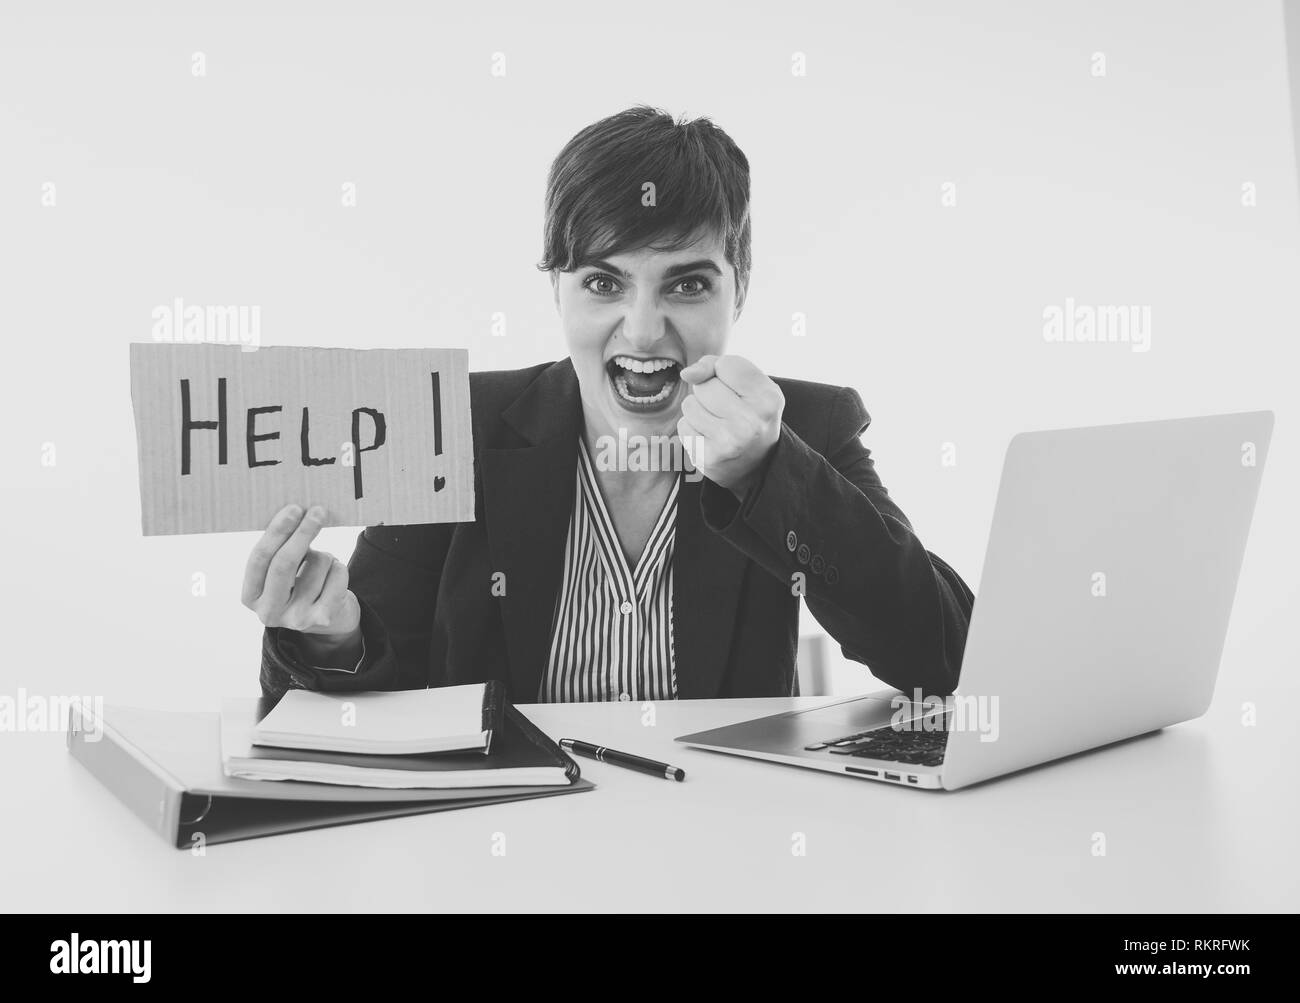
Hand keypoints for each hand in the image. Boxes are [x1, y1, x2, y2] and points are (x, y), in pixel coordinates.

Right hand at [241, 504, 360, 646]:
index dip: (277, 531)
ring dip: (325, 555)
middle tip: (318, 511)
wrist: (329, 619)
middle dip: (303, 532)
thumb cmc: (300, 582)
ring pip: (318, 563)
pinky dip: (339, 566)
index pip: (259, 558)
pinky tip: (333, 578)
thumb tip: (295, 513)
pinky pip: (338, 574)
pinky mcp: (324, 618)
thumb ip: (279, 549)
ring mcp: (296, 618)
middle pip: (284, 563)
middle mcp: (268, 612)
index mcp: (250, 596)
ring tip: (321, 568)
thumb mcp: (280, 571)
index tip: (294, 508)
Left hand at [677, 354, 783, 496]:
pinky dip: (692, 428)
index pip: (726, 364)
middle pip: (704, 385)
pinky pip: (683, 425)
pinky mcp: (708, 457)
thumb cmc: (749, 412)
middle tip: (727, 408)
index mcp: (768, 398)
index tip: (736, 387)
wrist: (756, 463)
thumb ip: (717, 365)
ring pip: (689, 404)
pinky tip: (710, 436)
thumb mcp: (750, 383)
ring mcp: (729, 442)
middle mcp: (751, 422)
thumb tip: (686, 374)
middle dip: (709, 391)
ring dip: (698, 409)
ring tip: (718, 421)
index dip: (724, 371)